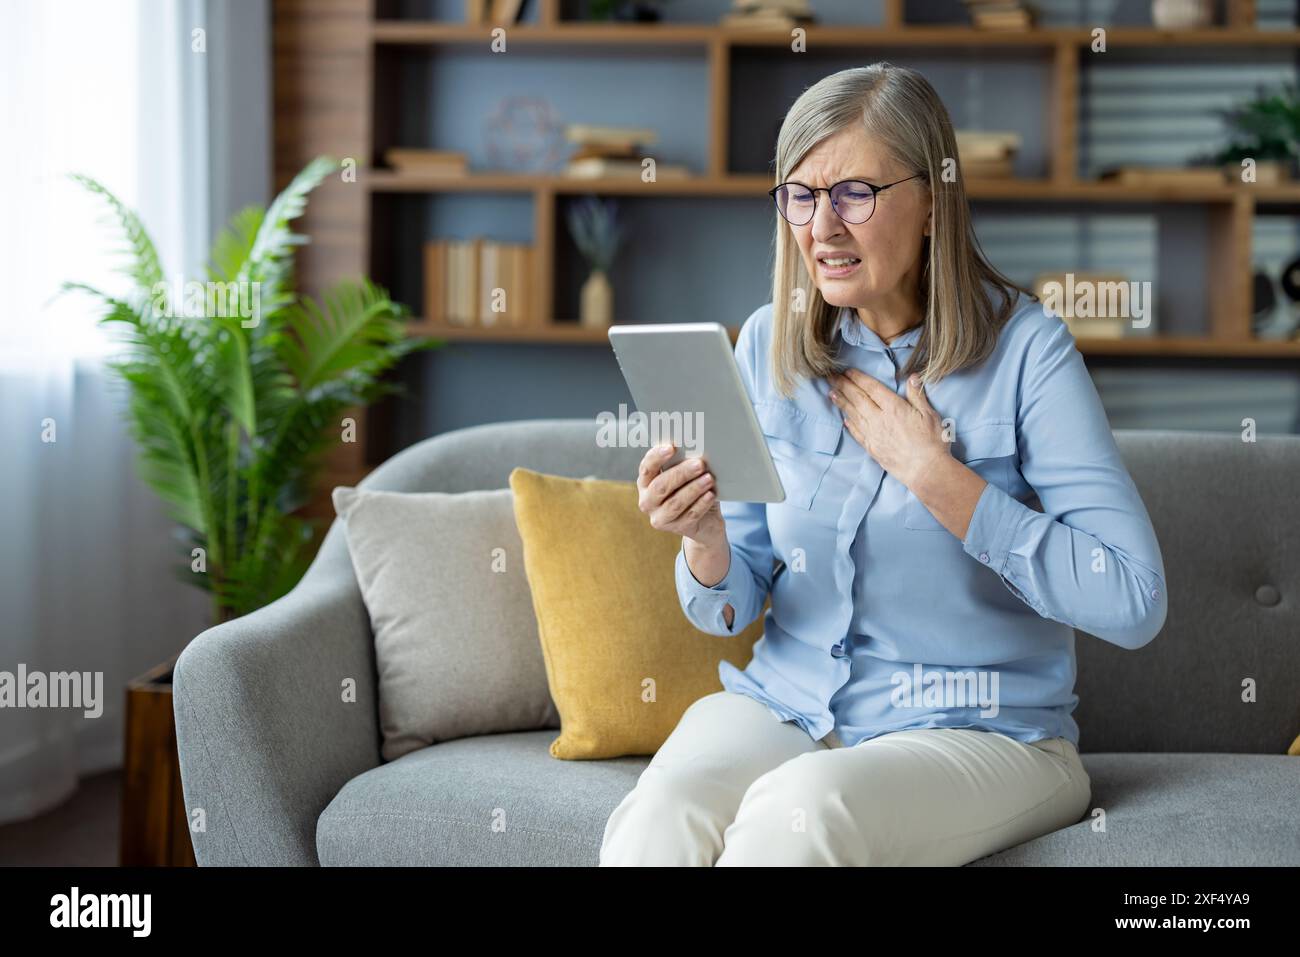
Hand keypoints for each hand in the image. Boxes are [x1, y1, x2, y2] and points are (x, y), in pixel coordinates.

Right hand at [636, 443, 725, 547]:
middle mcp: (647, 501)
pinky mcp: (676, 529)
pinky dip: (701, 504)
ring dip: (693, 489)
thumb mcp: (685, 477)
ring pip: (675, 503)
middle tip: (699, 464)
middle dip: (681, 473)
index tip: (671, 447)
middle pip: (660, 486)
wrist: (705, 521)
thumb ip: (683, 464)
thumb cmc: (691, 490)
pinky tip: (710, 495)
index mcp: (645, 483)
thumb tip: (694, 449)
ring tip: (709, 479)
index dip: (656, 457)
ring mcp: (660, 518)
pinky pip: (689, 515)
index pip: (646, 468)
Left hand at [827, 369, 949, 488]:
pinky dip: (850, 424)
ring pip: (853, 415)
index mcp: (894, 408)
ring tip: (831, 393)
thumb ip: (918, 395)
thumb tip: (912, 377)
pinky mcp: (872, 449)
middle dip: (843, 386)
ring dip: (842, 403)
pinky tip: (845, 419)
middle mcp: (879, 420)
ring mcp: (873, 435)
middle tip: (831, 376)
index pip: (871, 388)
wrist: (926, 471)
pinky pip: (857, 433)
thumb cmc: (932, 442)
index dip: (858, 378)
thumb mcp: (930, 415)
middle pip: (857, 399)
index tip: (847, 371)